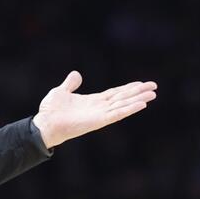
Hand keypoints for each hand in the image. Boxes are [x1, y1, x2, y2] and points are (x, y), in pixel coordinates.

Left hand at [31, 71, 156, 148]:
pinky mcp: (99, 121)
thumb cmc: (51, 111)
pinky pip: (117, 114)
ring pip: (124, 105)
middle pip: (123, 98)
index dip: (128, 88)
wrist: (45, 124)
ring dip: (138, 99)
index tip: (141, 83)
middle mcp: (100, 108)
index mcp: (93, 101)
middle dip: (138, 92)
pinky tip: (141, 104)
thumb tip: (76, 74)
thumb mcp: (61, 91)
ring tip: (153, 94)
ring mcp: (100, 115)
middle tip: (154, 86)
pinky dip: (130, 108)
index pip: (115, 93)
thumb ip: (70, 84)